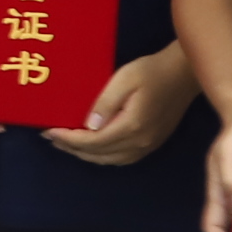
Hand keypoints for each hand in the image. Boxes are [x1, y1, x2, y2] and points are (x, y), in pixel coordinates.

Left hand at [48, 45, 199, 166]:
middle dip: (72, 148)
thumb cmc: (151, 71)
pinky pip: (122, 159)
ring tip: (67, 143)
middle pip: (99, 155)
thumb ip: (105, 103)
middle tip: (51, 138)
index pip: (92, 142)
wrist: (183, 74)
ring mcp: (148, 146)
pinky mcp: (152, 144)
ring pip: (110, 160)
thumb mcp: (124, 79)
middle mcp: (140, 142)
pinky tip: (92, 148)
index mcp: (131, 126)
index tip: (48, 131)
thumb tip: (89, 127)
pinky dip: (103, 156)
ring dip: (86, 155)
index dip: (69, 139)